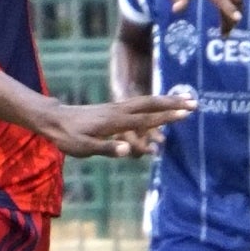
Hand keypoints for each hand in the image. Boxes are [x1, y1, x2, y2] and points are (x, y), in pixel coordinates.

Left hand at [38, 94, 194, 158]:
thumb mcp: (84, 148)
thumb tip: (127, 150)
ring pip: (145, 101)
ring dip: (166, 100)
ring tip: (185, 99)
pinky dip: (153, 102)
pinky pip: (138, 104)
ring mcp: (116, 107)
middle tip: (194, 103)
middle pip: (151, 104)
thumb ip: (106, 148)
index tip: (185, 114)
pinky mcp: (113, 108)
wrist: (54, 119)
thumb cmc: (68, 137)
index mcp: (115, 121)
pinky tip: (161, 104)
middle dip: (173, 104)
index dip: (166, 117)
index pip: (146, 119)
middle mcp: (118, 110)